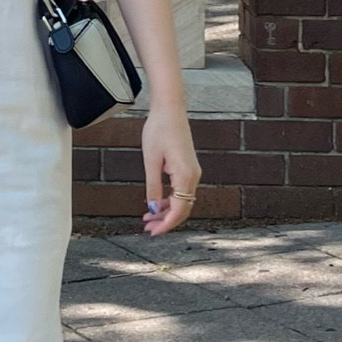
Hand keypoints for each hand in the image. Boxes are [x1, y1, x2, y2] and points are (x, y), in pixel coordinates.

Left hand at [139, 106, 200, 235]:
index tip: (152, 232)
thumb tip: (153, 209)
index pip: (179, 210)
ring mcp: (193, 172)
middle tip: (147, 229)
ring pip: (183, 201)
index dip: (166, 224)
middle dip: (166, 221)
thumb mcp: (151, 161)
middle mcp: (194, 176)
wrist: (170, 109)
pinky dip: (170, 200)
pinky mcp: (189, 167)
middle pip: (183, 209)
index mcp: (186, 176)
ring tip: (148, 218)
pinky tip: (156, 204)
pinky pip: (182, 191)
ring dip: (167, 212)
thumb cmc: (159, 130)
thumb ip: (153, 187)